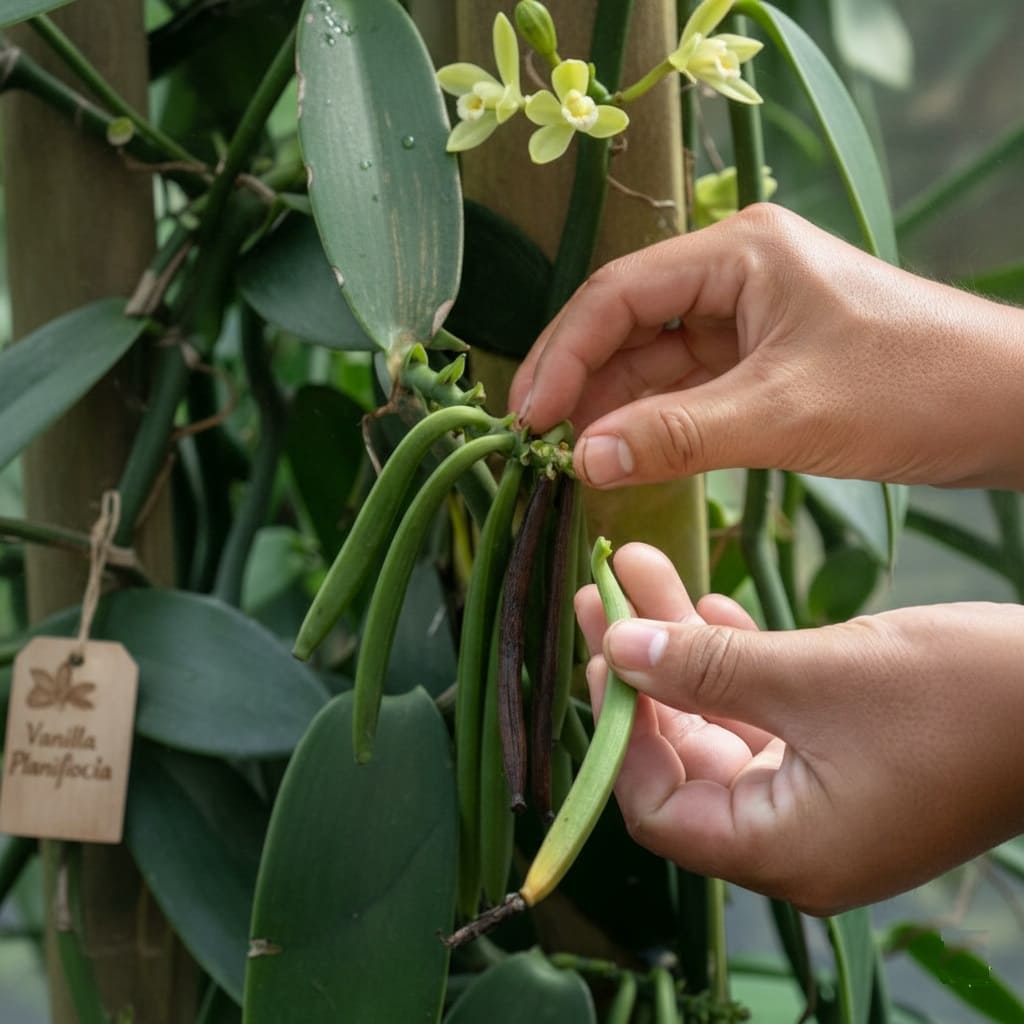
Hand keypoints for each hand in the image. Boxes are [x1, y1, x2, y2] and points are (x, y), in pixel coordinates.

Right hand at [510, 204, 1023, 490]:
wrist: (1007, 408)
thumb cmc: (912, 388)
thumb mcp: (783, 413)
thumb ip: (676, 436)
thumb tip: (581, 460)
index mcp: (738, 253)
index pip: (621, 295)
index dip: (563, 354)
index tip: (527, 415)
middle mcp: (734, 275)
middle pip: (628, 325)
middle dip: (579, 382)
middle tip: (532, 440)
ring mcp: (747, 320)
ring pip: (653, 362)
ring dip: (611, 408)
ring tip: (566, 457)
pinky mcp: (761, 362)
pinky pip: (686, 390)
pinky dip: (652, 424)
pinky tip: (619, 456)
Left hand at [577, 542, 1023, 913]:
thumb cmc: (960, 696)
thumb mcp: (814, 675)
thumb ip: (704, 667)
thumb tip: (617, 649)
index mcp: (783, 850)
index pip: (659, 808)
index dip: (620, 728)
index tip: (601, 649)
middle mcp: (795, 839)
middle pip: (684, 755)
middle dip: (643, 668)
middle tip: (607, 595)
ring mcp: (822, 799)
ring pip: (721, 723)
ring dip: (685, 650)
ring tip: (647, 573)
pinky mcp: (845, 759)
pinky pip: (766, 715)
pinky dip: (735, 662)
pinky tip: (710, 606)